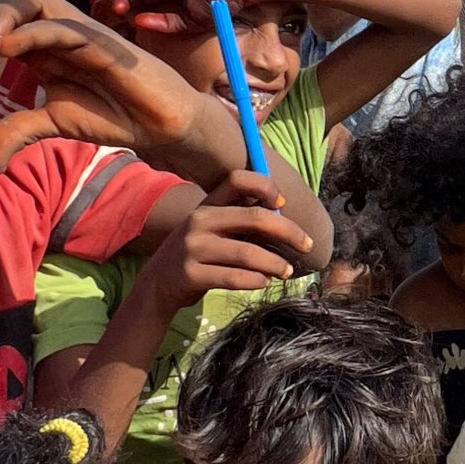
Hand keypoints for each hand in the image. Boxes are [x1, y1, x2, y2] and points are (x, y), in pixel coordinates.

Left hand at [0, 0, 226, 177]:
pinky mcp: (102, 40)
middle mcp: (59, 31)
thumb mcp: (54, 123)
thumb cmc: (113, 115)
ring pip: (36, 1)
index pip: (3, 18)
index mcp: (43, 45)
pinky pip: (64, 26)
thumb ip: (19, 130)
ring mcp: (81, 31)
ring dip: (5, 14)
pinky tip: (11, 47)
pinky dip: (34, 32)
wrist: (160, 124)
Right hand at [138, 173, 314, 314]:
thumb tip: (288, 224)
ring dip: (275, 263)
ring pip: (247, 253)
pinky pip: (233, 277)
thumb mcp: (213, 229)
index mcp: (208, 204)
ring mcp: (192, 247)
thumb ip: (241, 222)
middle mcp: (199, 220)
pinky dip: (255, 281)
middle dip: (289, 231)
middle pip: (255, 218)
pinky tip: (264, 282)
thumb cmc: (198, 253)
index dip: (264, 186)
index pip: (238, 180)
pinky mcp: (190, 274)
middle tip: (307, 245)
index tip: (282, 202)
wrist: (157, 283)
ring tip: (287, 271)